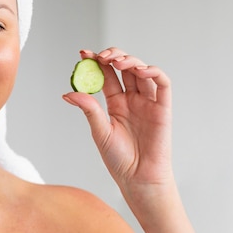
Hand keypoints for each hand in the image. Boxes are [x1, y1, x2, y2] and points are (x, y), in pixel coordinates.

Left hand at [63, 48, 172, 201]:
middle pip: (124, 68)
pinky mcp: (163, 108)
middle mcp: (132, 99)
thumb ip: (89, 110)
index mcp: (116, 104)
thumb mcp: (100, 132)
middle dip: (112, 57)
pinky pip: (163, 84)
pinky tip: (140, 70)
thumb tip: (69, 93)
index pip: (106, 76)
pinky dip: (154, 72)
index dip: (96, 62)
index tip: (84, 54)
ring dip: (130, 61)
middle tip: (100, 56)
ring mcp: (148, 102)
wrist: (138, 179)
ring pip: (142, 71)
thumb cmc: (119, 160)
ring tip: (116, 61)